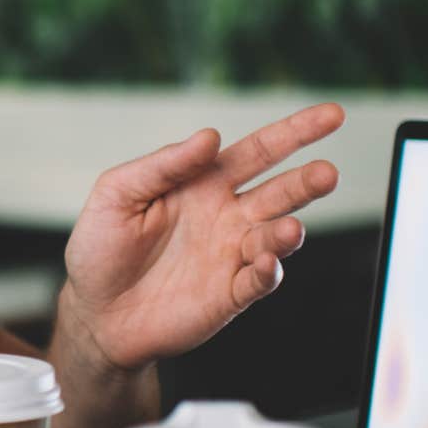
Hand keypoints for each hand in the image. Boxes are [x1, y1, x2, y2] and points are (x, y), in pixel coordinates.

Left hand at [60, 104, 344, 371]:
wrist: (94, 313)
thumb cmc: (101, 248)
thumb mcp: (117, 194)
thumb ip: (162, 165)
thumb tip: (210, 136)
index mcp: (204, 183)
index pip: (259, 151)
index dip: (296, 132)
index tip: (333, 114)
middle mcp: (227, 216)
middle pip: (281, 192)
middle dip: (308, 181)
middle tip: (327, 173)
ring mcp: (232, 256)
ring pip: (276, 237)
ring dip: (287, 232)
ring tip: (290, 229)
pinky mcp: (229, 295)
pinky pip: (259, 281)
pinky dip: (268, 272)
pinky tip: (266, 264)